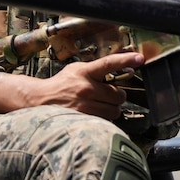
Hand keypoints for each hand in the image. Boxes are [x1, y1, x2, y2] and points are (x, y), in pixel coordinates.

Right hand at [0, 51, 143, 120]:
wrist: (40, 101)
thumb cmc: (62, 85)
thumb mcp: (77, 70)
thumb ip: (98, 70)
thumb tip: (127, 69)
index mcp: (84, 72)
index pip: (108, 63)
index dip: (125, 59)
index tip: (140, 58)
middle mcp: (85, 88)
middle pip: (118, 94)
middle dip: (116, 96)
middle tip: (107, 95)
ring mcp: (84, 106)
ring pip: (115, 110)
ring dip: (112, 108)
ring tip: (99, 104)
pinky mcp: (84, 119)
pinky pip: (106, 121)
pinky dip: (104, 118)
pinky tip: (94, 113)